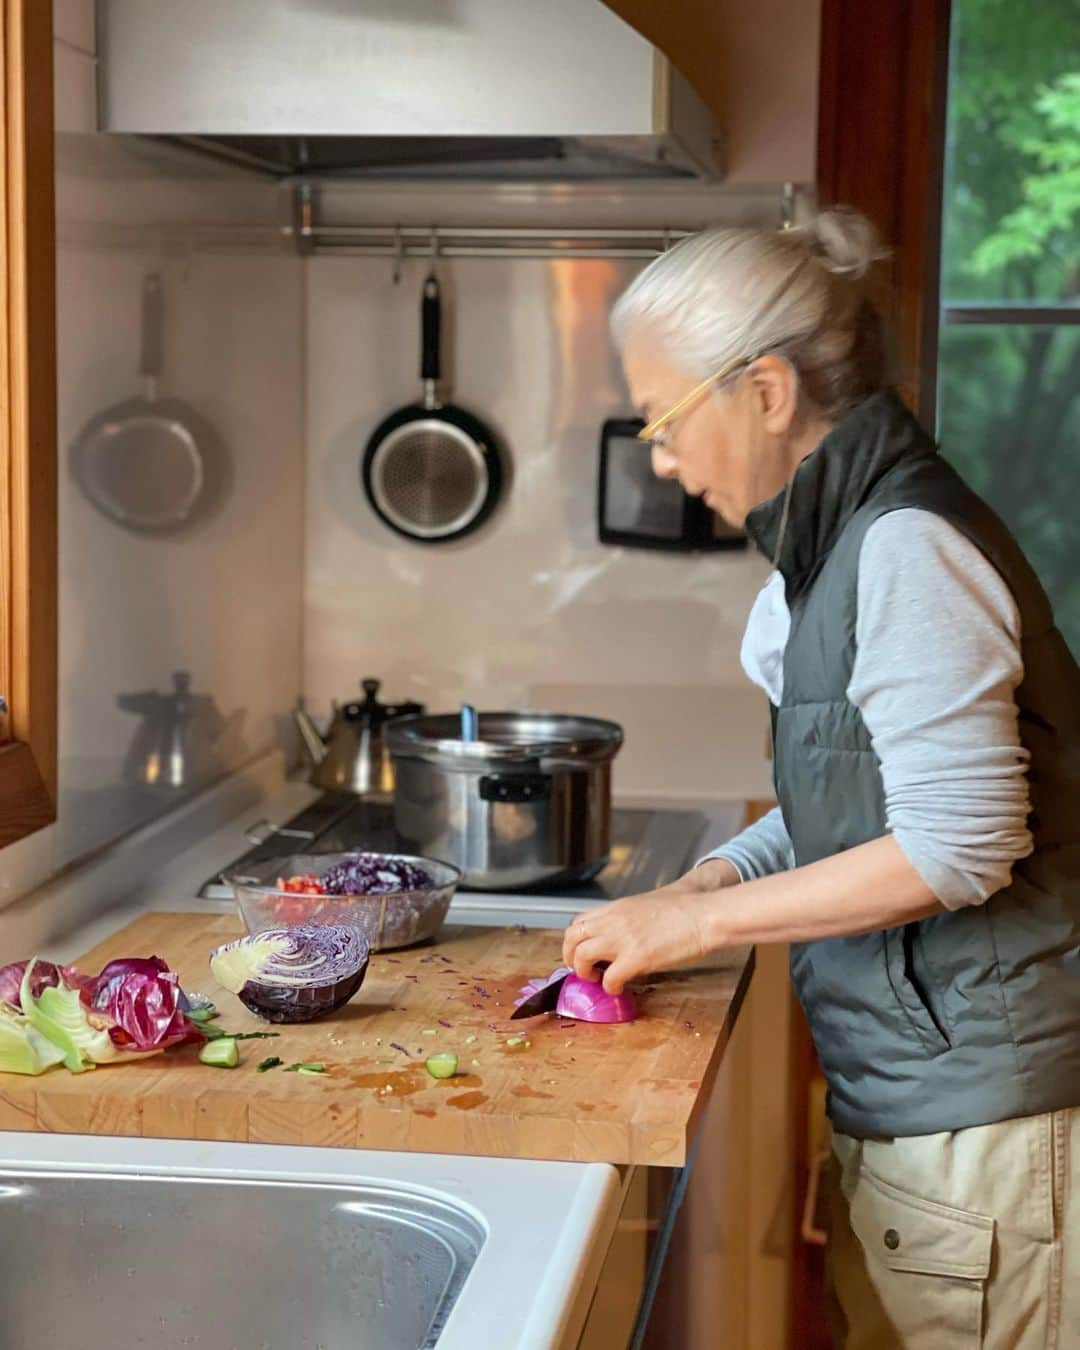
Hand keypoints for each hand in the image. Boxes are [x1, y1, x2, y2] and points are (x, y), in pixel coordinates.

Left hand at [562, 889, 718, 995]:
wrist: (705, 914)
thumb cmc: (686, 909)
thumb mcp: (648, 905)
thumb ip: (630, 917)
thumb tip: (626, 932)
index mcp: (616, 907)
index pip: (579, 921)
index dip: (576, 941)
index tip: (581, 952)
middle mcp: (613, 920)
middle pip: (572, 937)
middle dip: (570, 957)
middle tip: (583, 970)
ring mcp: (623, 939)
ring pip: (581, 956)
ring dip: (584, 972)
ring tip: (598, 980)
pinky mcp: (637, 957)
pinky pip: (609, 979)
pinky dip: (610, 987)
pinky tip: (619, 989)